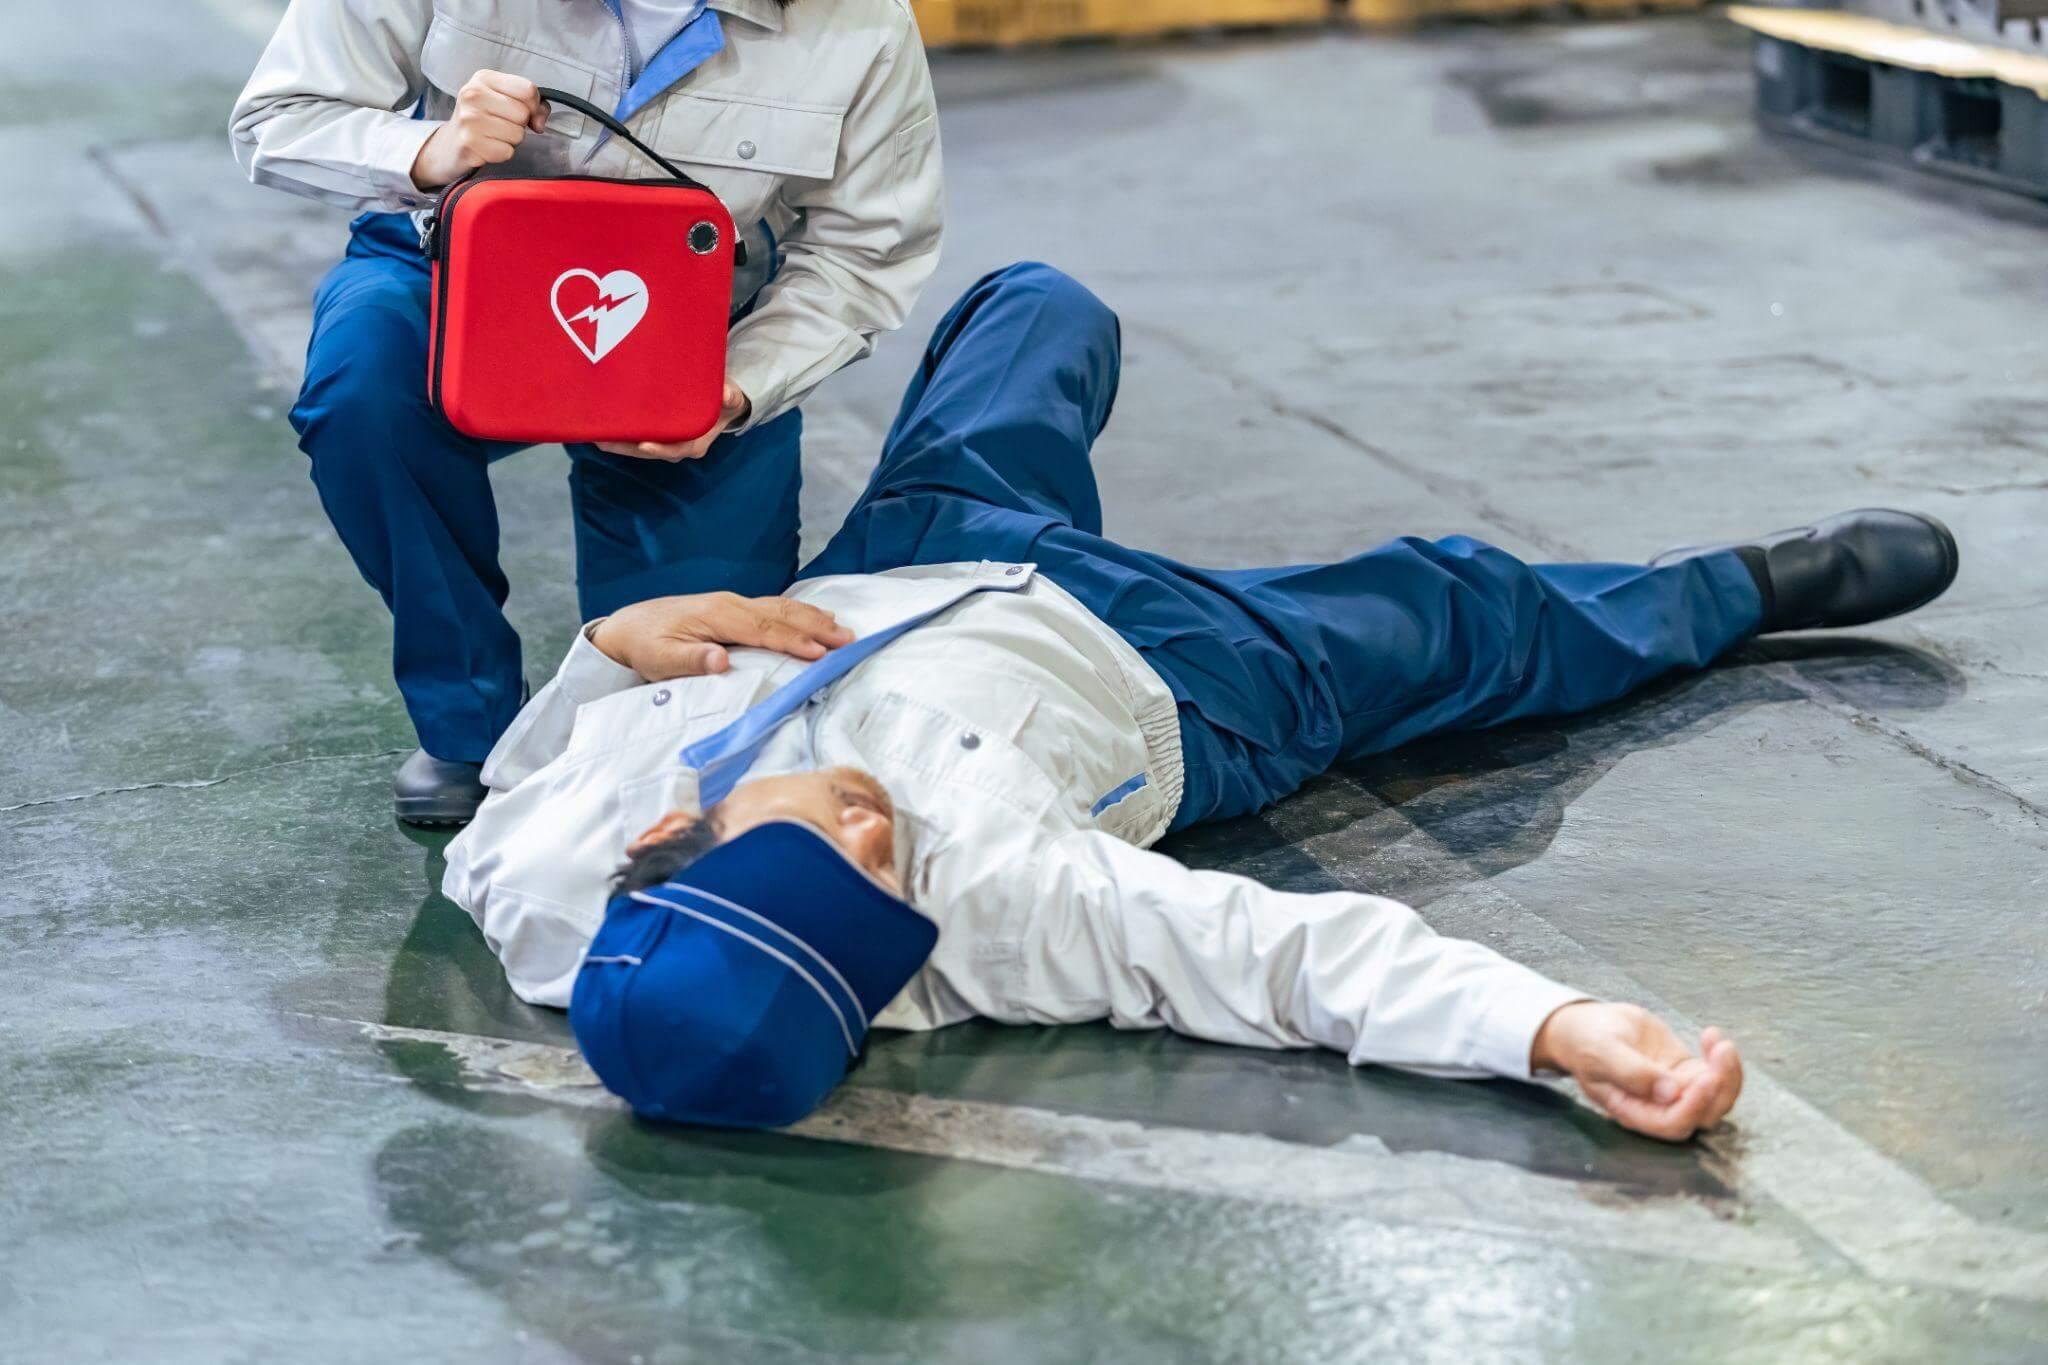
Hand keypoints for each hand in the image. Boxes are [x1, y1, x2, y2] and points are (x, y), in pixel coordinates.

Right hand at [411, 70, 547, 190]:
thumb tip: (539, 122)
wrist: (450, 144)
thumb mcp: (503, 100)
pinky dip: (502, 153)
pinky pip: (507, 152)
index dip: (533, 105)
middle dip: (520, 124)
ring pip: (517, 134)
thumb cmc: (483, 120)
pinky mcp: (469, 144)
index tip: (523, 111)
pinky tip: (488, 147)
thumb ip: (533, 104)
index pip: (528, 89)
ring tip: (493, 135)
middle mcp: (473, 95)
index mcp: (484, 78)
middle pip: (523, 113)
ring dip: (511, 140)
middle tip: (501, 125)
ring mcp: (469, 119)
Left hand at [590, 592, 853, 679]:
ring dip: (813, 617)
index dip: (794, 642)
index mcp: (717, 616)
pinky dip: (799, 611)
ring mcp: (734, 603)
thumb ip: (691, 660)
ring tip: (841, 628)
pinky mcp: (734, 607)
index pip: (764, 630)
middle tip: (848, 640)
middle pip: (781, 614)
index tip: (821, 654)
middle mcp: (731, 604)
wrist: (628, 626)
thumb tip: (721, 660)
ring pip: (781, 606)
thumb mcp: (659, 659)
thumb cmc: (645, 645)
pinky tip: (815, 616)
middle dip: (816, 627)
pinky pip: (774, 607)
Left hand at [594, 382, 750, 461]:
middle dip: (626, 447)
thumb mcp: (731, 398)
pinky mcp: (654, 433)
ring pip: (637, 446)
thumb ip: (730, 396)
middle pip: (648, 451)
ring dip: (616, 442)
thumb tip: (727, 394)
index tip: (643, 445)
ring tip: (593, 433)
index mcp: (695, 443)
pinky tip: (600, 424)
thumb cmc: (724, 401)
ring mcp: (663, 441)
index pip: (677, 450)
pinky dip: (619, 432)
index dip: (660, 449)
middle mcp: (676, 446)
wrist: (721, 403)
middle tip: (603, 440)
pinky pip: (634, 436)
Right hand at [1531, 1002, 1742, 1141]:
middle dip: (1721, 1087)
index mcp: (1634, 1111)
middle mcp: (1658, 1107)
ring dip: (1727, 1072)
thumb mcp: (1602, 1052)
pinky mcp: (1684, 1071)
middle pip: (1703, 1113)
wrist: (1586, 1026)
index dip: (1695, 1105)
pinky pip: (1714, 1074)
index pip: (1674, 1122)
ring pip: (1715, 1096)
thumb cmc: (1586, 1041)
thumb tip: (1671, 1093)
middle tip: (1722, 1051)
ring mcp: (1675, 1089)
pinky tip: (1711, 1034)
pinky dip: (1720, 1058)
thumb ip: (1632, 1073)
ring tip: (1720, 1042)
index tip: (1707, 1076)